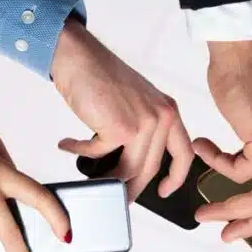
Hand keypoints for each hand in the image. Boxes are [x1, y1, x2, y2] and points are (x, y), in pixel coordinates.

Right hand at [51, 19, 194, 199]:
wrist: (78, 55)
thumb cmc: (101, 78)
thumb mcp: (136, 104)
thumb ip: (143, 131)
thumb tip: (131, 168)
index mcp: (169, 112)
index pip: (184, 153)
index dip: (176, 177)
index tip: (164, 191)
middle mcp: (162, 117)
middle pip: (150, 167)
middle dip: (132, 187)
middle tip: (118, 196)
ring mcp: (144, 124)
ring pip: (129, 169)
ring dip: (106, 178)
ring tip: (91, 178)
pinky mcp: (120, 129)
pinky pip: (99, 154)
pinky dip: (80, 151)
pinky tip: (68, 145)